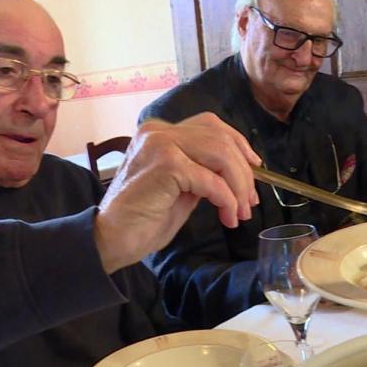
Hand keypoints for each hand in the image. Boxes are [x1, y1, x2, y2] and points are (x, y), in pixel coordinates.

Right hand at [94, 112, 260, 272]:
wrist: (111, 241)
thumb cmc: (145, 219)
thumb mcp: (182, 188)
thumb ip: (203, 172)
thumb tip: (238, 172)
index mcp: (161, 132)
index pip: (211, 125)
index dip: (239, 144)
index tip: (256, 167)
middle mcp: (159, 131)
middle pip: (220, 139)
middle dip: (244, 172)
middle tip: (250, 203)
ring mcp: (161, 144)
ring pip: (221, 155)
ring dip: (239, 187)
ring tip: (240, 213)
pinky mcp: (166, 165)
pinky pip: (211, 180)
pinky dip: (226, 199)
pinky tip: (226, 217)